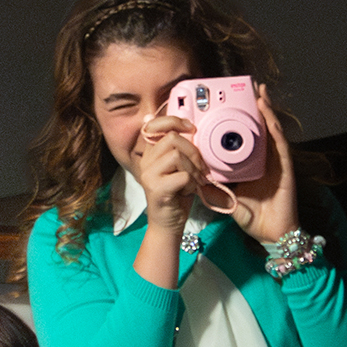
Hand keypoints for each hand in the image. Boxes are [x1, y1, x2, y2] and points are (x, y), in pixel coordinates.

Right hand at [132, 107, 205, 230]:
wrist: (168, 224)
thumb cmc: (177, 194)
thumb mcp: (179, 167)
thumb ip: (180, 148)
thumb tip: (186, 124)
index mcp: (150, 153)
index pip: (153, 124)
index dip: (174, 121)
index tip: (191, 129)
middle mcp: (145, 161)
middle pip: (172, 138)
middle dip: (193, 151)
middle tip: (200, 168)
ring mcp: (149, 175)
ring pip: (177, 155)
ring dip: (193, 168)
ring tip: (195, 181)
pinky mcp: (156, 189)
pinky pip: (182, 175)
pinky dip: (193, 182)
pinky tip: (190, 190)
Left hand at [220, 87, 300, 245]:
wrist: (270, 234)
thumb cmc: (253, 216)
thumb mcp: (226, 198)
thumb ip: (211, 188)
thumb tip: (192, 176)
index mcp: (253, 164)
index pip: (246, 137)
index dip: (240, 120)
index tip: (230, 105)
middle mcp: (266, 159)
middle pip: (261, 128)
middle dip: (255, 108)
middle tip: (248, 88)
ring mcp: (277, 162)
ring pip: (271, 131)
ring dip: (267, 111)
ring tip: (259, 93)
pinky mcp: (285, 168)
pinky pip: (280, 144)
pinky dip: (274, 128)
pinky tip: (268, 115)